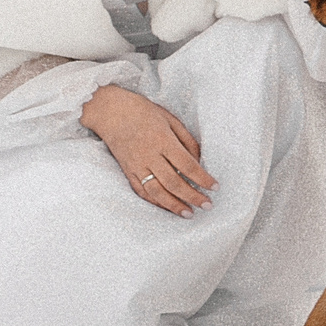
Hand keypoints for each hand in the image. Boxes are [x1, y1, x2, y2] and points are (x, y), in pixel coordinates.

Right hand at [81, 83, 215, 215]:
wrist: (111, 112)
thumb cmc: (143, 112)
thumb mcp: (170, 119)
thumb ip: (186, 140)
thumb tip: (199, 161)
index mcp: (162, 140)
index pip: (187, 165)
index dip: (202, 178)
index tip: (215, 187)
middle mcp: (149, 156)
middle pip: (174, 182)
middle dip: (192, 196)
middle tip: (208, 205)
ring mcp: (137, 166)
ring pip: (157, 192)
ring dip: (174, 205)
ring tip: (189, 213)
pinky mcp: (128, 172)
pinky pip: (142, 192)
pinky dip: (156, 202)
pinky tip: (168, 207)